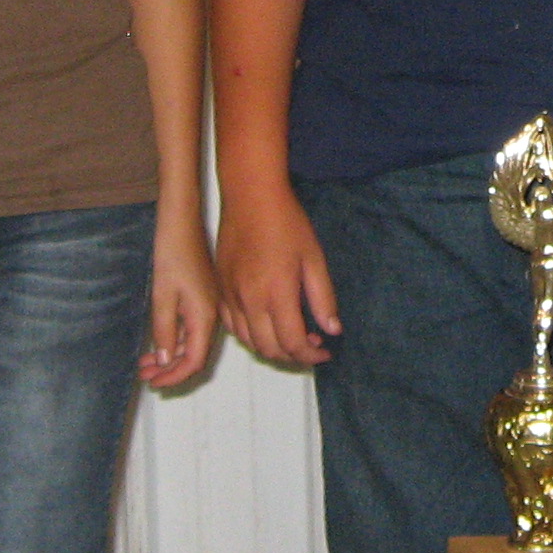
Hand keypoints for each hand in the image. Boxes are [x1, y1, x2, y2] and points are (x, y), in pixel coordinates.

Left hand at [137, 200, 220, 388]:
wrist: (182, 220)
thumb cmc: (172, 252)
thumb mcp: (162, 296)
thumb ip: (164, 331)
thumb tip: (166, 360)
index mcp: (205, 316)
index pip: (193, 361)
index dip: (174, 376)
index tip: (153, 383)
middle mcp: (212, 314)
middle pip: (194, 354)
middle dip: (169, 369)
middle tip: (144, 375)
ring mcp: (208, 306)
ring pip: (191, 342)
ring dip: (169, 355)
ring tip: (145, 362)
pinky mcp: (203, 297)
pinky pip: (191, 328)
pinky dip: (174, 339)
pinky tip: (158, 341)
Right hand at [215, 186, 339, 366]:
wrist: (250, 197)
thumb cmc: (286, 223)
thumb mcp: (314, 258)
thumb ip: (323, 298)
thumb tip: (332, 329)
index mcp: (277, 292)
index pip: (293, 343)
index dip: (311, 355)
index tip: (325, 350)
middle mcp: (249, 300)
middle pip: (270, 349)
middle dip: (293, 356)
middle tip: (312, 345)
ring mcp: (230, 296)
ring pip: (249, 341)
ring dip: (272, 349)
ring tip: (292, 337)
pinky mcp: (219, 289)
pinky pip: (232, 326)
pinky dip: (250, 335)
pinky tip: (267, 325)